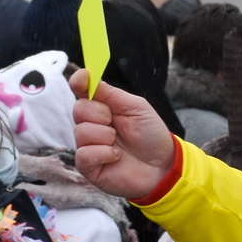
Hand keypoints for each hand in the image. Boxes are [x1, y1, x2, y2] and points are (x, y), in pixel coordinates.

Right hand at [71, 71, 177, 200]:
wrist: (162, 166)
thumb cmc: (151, 136)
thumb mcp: (135, 107)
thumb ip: (110, 93)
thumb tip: (87, 75)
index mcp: (103, 107)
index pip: (82, 91)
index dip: (79, 82)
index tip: (82, 79)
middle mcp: (92, 124)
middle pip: (78, 109)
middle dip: (100, 114)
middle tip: (116, 123)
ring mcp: (89, 145)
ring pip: (81, 131)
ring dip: (105, 136)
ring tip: (119, 144)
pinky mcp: (88, 166)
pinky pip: (83, 154)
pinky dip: (103, 153)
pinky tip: (116, 157)